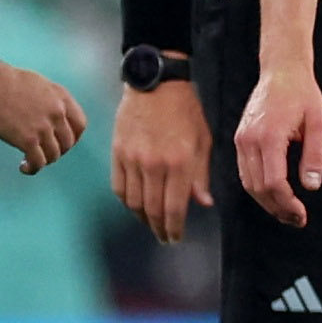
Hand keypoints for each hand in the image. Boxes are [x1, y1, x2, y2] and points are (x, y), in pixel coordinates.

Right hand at [0, 66, 88, 175]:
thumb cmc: (5, 79)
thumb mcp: (39, 83)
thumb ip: (50, 99)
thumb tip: (49, 116)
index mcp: (62, 97)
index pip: (80, 124)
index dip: (73, 136)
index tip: (63, 141)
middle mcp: (57, 114)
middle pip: (68, 142)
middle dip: (58, 150)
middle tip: (45, 151)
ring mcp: (44, 128)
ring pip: (54, 154)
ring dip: (44, 160)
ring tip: (32, 159)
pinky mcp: (27, 140)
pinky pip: (38, 162)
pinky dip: (33, 168)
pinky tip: (24, 167)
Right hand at [111, 77, 214, 241]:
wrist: (155, 84)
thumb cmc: (186, 111)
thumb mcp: (204, 141)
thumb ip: (201, 175)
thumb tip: (203, 203)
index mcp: (180, 162)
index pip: (174, 208)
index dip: (174, 228)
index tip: (175, 238)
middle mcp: (154, 165)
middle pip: (152, 210)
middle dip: (159, 229)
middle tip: (164, 238)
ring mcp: (132, 160)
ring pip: (133, 202)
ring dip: (142, 218)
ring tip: (151, 224)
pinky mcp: (117, 153)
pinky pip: (119, 187)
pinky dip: (127, 202)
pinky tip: (136, 206)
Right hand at [233, 63, 321, 226]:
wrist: (282, 71)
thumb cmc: (302, 93)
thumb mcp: (319, 124)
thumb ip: (315, 156)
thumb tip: (311, 185)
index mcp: (269, 136)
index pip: (273, 182)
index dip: (286, 203)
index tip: (300, 213)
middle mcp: (249, 140)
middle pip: (258, 187)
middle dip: (277, 208)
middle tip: (296, 219)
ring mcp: (241, 139)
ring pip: (248, 183)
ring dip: (266, 202)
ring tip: (286, 212)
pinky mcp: (240, 139)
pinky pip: (245, 171)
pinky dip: (258, 188)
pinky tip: (273, 195)